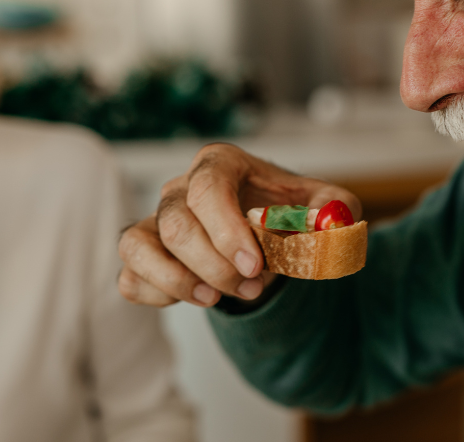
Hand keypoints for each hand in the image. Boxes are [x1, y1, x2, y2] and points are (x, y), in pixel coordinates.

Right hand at [118, 143, 361, 307]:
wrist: (270, 235)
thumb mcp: (326, 206)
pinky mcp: (146, 256)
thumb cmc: (290, 213)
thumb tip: (325, 224)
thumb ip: (334, 210)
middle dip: (214, 265)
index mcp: (221, 164)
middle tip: (251, 287)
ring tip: (215, 299)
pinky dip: (157, 294)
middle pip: (176, 223)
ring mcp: (157, 221)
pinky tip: (197, 298)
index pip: (208, 187)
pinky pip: (130, 276)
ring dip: (177, 280)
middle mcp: (181, 188)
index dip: (226, 230)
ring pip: (138, 246)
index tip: (255, 265)